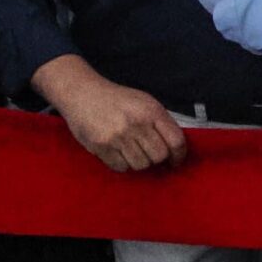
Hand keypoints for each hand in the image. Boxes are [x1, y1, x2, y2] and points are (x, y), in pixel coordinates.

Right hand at [57, 76, 189, 172]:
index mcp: (151, 111)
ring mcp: (118, 136)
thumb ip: (160, 122)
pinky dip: (122, 164)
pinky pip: (121, 167)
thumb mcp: (145, 102)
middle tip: (149, 153)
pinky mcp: (101, 146)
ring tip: (132, 151)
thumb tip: (174, 148)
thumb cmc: (117, 99)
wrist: (82, 93)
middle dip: (157, 159)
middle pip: (159, 156)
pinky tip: (118, 153)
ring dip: (139, 162)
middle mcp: (136, 124)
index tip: (176, 161)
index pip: (176, 141)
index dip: (179, 155)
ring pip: (141, 165)